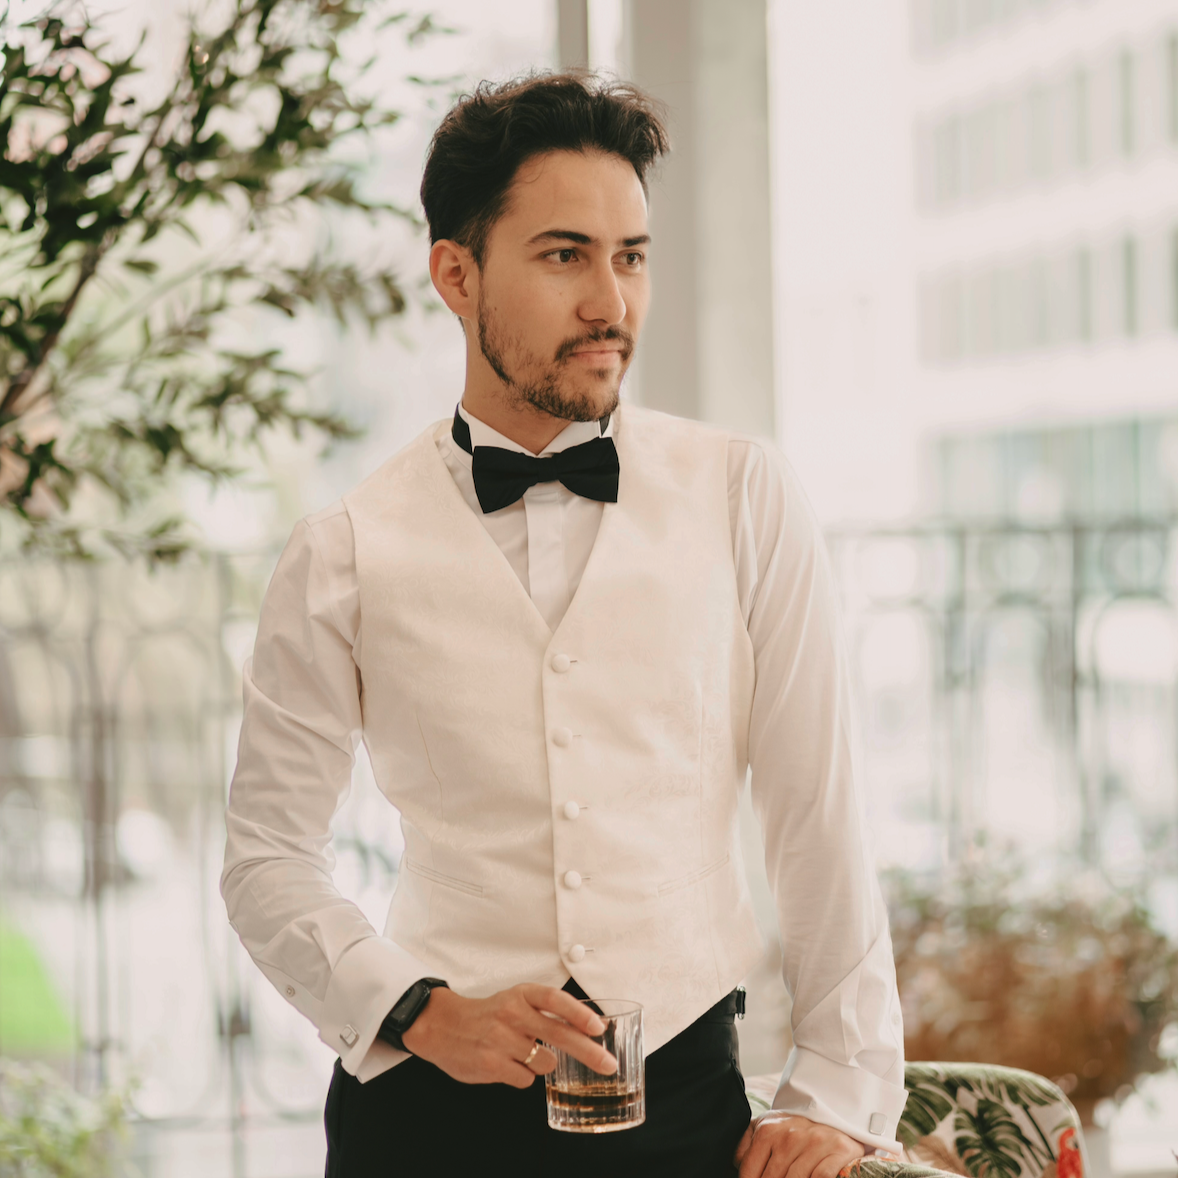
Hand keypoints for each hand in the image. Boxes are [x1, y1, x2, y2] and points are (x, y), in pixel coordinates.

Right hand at [400, 983, 616, 1088]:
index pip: (555, 1000)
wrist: (443, 1026)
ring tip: (521, 1053)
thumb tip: (589, 1027)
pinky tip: (507, 1065)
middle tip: (609, 1065)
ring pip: (545, 1061)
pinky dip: (523, 1076)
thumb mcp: (515, 1002)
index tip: (600, 1027)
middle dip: (589, 1051)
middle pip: (559, 1034)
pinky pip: (526, 1079)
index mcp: (520, 994)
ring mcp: (501, 1039)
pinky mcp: (492, 1064)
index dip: (580, 1014)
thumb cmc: (488, 1015)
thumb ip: (546, 1012)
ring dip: (542, 1063)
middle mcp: (512, 1013)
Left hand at [734, 1112, 864, 1177]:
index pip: (750, 1171)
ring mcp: (814, 1142)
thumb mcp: (767, 1128)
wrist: (834, 1117)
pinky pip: (820, 1177)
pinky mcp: (837, 1150)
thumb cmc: (794, 1130)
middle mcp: (790, 1136)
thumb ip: (747, 1145)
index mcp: (768, 1131)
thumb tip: (735, 1164)